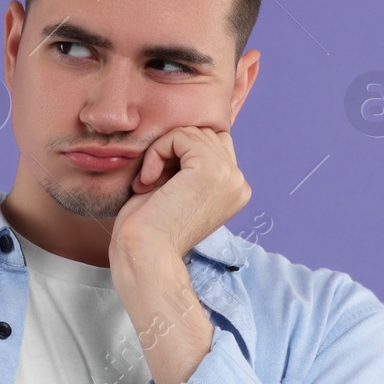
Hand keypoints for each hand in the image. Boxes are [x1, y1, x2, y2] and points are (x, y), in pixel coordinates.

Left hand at [110, 125, 250, 260]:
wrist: (145, 253)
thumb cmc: (150, 227)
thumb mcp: (177, 188)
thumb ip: (189, 163)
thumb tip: (184, 130)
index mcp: (235, 189)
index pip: (214, 145)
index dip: (181, 153)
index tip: (159, 181)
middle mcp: (239, 182)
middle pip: (205, 134)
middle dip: (172, 150)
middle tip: (151, 181)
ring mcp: (229, 174)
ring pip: (191, 133)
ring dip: (161, 151)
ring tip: (148, 182)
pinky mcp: (210, 169)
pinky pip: (179, 136)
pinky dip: (157, 152)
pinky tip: (148, 181)